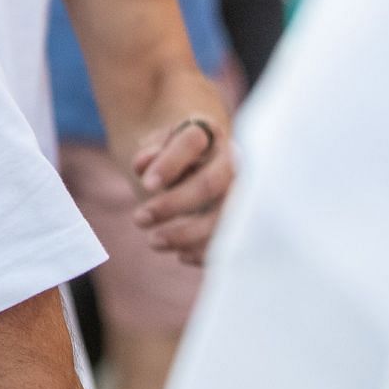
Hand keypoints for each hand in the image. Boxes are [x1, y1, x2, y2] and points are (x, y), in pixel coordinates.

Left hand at [130, 117, 233, 266]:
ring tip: (153, 241)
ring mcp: (246, 191)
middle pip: (208, 184)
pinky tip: (182, 255)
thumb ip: (150, 152)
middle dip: (171, 205)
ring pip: (223, 217)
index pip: (192, 142)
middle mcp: (233, 160)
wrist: (203, 166)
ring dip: (186, 234)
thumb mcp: (159, 147)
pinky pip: (234, 240)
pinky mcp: (250, 219)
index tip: (145, 184)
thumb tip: (143, 165)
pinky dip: (207, 251)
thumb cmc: (175, 157)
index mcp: (209, 133)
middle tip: (138, 219)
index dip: (168, 164)